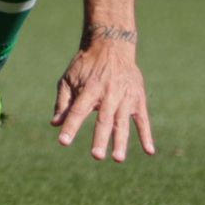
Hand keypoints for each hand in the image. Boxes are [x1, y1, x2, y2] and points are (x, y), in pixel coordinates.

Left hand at [52, 32, 154, 161]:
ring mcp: (126, 97)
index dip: (71, 126)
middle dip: (100, 138)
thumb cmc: (86, 65)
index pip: (77, 111)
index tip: (63, 142)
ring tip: (117, 159)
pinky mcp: (138, 99)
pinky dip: (146, 135)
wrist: (112, 45)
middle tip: (96, 156)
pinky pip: (143, 120)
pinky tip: (149, 151)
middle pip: (103, 119)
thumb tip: (55, 124)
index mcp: (89, 89)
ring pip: (123, 122)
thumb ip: (64, 102)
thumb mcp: (69, 79)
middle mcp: (108, 94)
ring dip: (120, 141)